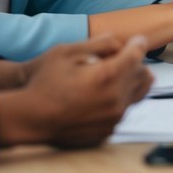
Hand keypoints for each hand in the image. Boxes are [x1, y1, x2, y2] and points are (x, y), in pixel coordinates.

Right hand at [0, 35, 152, 147]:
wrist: (29, 119)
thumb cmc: (44, 83)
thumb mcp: (67, 52)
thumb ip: (99, 43)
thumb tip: (120, 41)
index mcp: (108, 76)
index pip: (137, 55)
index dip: (138, 44)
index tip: (137, 40)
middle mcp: (116, 99)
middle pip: (143, 75)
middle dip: (136, 63)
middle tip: (125, 57)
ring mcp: (113, 118)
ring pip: (137, 95)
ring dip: (130, 82)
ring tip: (115, 75)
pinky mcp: (107, 131)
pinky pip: (122, 111)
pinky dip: (119, 101)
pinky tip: (102, 95)